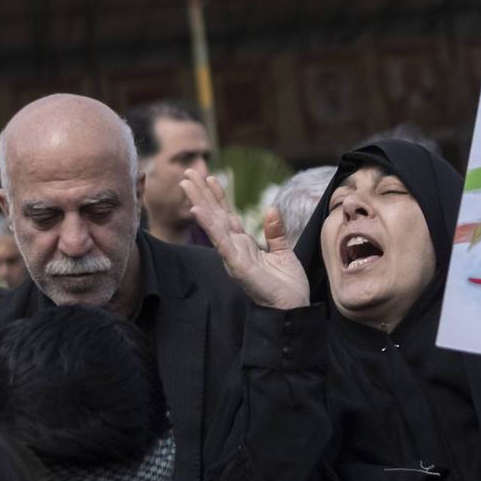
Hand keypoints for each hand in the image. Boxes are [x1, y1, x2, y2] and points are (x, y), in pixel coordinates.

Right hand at [180, 170, 309, 310]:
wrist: (293, 308)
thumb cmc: (287, 286)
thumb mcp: (284, 252)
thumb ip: (275, 232)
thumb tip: (271, 208)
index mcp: (244, 244)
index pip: (227, 215)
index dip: (218, 196)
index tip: (210, 177)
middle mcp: (235, 248)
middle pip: (215, 215)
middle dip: (201, 193)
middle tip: (188, 172)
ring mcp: (233, 256)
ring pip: (213, 224)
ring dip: (199, 202)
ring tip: (186, 184)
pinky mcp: (238, 265)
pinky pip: (221, 242)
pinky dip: (209, 225)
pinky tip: (198, 210)